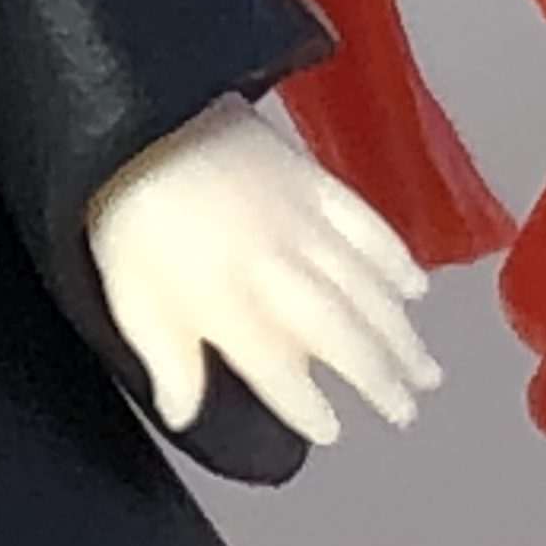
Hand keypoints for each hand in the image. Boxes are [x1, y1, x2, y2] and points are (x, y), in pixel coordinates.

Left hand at [87, 94, 442, 444]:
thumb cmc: (120, 211)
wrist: (134, 116)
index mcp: (224, 303)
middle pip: (340, 335)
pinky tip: (415, 287)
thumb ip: (163, 356)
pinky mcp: (312, 178)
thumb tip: (182, 412)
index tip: (331, 429)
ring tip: (425, 371)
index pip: (279, 372)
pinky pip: (368, 225)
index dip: (307, 406)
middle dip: (378, 378)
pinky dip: (397, 259)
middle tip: (404, 413)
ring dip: (401, 334)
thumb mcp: (126, 293)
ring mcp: (301, 222)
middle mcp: (274, 270)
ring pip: (367, 289)